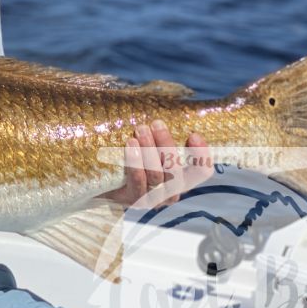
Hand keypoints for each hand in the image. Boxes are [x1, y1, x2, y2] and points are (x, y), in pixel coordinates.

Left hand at [99, 120, 213, 207]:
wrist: (104, 180)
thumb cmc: (134, 157)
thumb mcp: (151, 146)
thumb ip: (161, 135)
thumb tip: (165, 107)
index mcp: (181, 179)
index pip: (201, 172)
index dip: (202, 155)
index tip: (193, 135)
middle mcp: (171, 192)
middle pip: (176, 171)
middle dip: (166, 144)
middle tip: (156, 123)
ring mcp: (152, 199)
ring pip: (157, 175)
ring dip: (149, 149)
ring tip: (140, 129)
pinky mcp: (132, 200)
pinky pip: (138, 182)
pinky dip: (135, 162)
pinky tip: (131, 145)